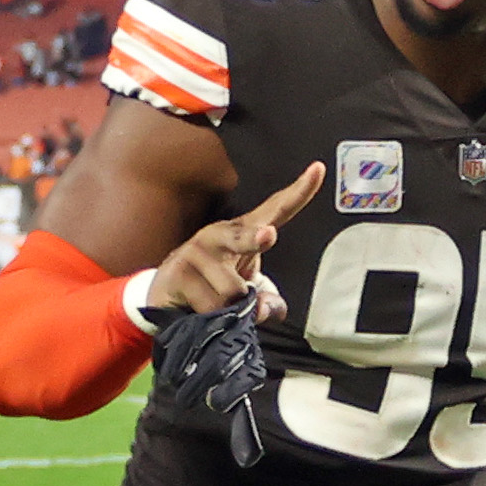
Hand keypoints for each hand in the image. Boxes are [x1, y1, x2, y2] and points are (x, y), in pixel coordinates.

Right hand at [144, 163, 323, 322]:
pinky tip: (198, 308)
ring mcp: (196, 250)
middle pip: (244, 237)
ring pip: (233, 291)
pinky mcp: (178, 270)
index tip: (318, 170)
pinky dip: (213, 316)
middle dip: (255, 238)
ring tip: (216, 304)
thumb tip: (271, 308)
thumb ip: (267, 299)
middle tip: (268, 236)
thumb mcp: (247, 292)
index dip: (299, 191)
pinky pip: (211, 305)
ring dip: (232, 308)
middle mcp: (220, 234)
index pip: (275, 209)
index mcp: (244, 232)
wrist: (168, 296)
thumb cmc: (214, 286)